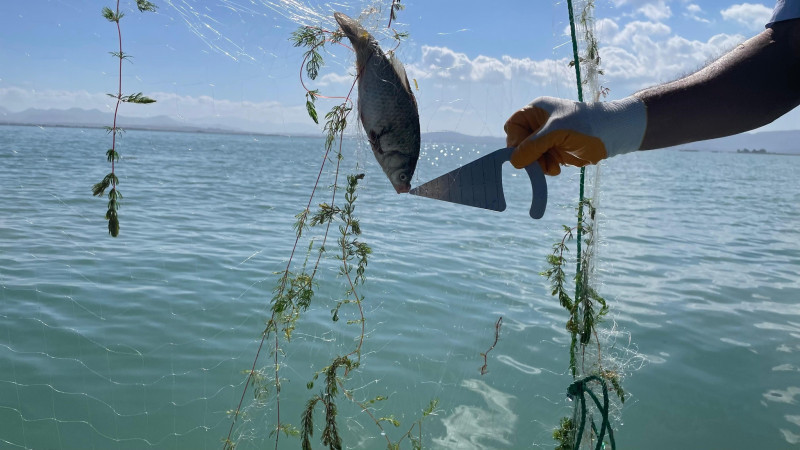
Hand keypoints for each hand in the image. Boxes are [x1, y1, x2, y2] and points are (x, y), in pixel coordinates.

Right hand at [504, 96, 646, 174]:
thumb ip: (533, 145)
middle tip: (537, 164)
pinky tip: (558, 168)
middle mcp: (539, 124)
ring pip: (530, 156)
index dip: (515, 140)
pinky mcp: (555, 151)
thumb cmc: (586, 125)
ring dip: (538, 164)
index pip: (514, 126)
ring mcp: (547, 138)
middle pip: (520, 143)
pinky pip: (541, 163)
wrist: (613, 134)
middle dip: (528, 155)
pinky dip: (546, 168)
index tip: (523, 154)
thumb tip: (514, 161)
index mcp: (536, 111)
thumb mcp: (557, 132)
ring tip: (552, 167)